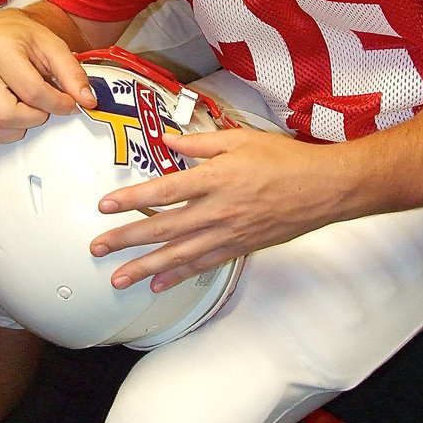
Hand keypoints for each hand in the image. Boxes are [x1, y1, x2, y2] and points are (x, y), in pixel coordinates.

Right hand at [0, 8, 96, 149]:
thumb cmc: (25, 37)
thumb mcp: (55, 46)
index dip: (58, 104)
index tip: (68, 102)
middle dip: (34, 118)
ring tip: (25, 115)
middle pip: (6, 115)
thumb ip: (73, 73)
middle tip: (44, 108)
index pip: (32, 92)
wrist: (3, 30)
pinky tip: (5, 127)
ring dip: (12, 132)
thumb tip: (86, 99)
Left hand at [91, 126, 344, 291]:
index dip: (132, 199)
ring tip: (118, 278)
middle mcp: (217, 209)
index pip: (164, 190)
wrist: (324, 189)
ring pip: (179, 254)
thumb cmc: (285, 160)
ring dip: (145, 266)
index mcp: (215, 178)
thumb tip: (168, 139)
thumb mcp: (241, 139)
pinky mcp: (239, 247)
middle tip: (98, 247)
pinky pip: (203, 265)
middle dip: (126, 238)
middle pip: (163, 227)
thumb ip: (201, 141)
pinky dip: (179, 276)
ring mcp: (228, 233)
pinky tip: (158, 283)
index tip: (105, 206)